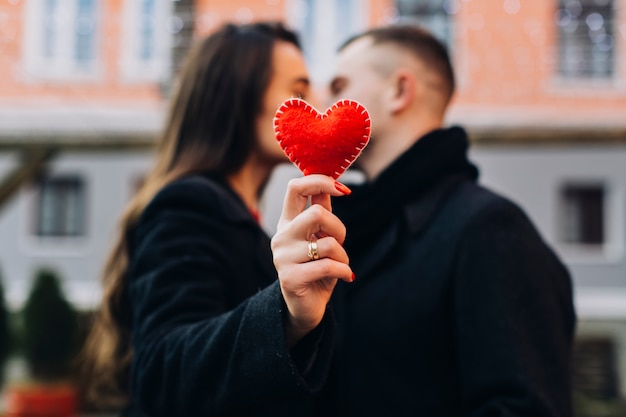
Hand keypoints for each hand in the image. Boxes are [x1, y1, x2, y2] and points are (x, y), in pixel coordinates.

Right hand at [271, 175, 353, 346]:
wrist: (307, 307)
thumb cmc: (317, 268)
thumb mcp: (321, 236)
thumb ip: (322, 210)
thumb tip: (331, 184)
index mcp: (287, 222)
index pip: (295, 187)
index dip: (320, 182)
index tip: (343, 190)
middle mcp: (281, 236)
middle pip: (316, 213)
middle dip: (338, 228)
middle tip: (339, 243)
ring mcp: (282, 258)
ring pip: (327, 243)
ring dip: (343, 255)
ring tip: (341, 264)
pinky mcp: (290, 278)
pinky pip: (329, 266)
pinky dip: (344, 271)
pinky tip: (345, 277)